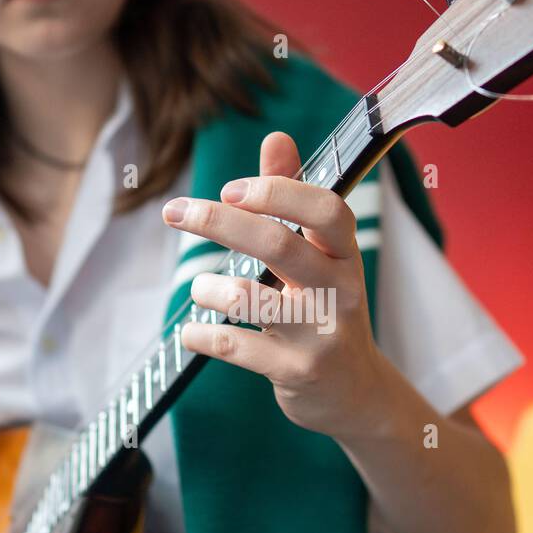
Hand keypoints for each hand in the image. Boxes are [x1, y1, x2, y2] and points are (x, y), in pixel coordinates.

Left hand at [160, 131, 392, 440]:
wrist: (356, 393)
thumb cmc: (327, 311)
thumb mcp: (320, 257)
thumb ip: (294, 198)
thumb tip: (276, 138)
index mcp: (345, 255)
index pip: (325, 209)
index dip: (276, 191)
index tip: (230, 190)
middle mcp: (339, 290)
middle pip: (278, 243)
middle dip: (217, 221)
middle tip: (175, 212)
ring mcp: (319, 334)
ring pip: (250, 297)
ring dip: (209, 288)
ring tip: (200, 287)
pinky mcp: (297, 372)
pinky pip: (237, 345)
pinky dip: (202, 336)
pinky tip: (191, 333)